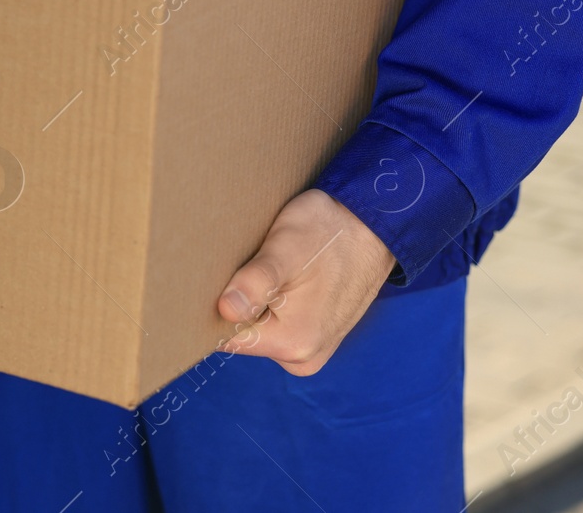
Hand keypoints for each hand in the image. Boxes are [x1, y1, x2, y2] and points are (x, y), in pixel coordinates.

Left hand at [216, 188, 395, 375]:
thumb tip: (225, 310)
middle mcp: (303, 356)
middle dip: (234, 305)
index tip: (211, 283)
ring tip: (262, 270)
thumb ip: (256, 283)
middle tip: (240, 268)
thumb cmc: (328, 232)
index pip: (227, 338)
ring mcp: (311, 348)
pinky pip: (276, 324)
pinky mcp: (315, 335)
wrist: (372, 225)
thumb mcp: (286, 249)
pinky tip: (276, 279)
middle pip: (242, 335)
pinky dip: (269, 304)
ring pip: (258, 328)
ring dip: (253, 303)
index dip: (210, 310)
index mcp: (293, 343)